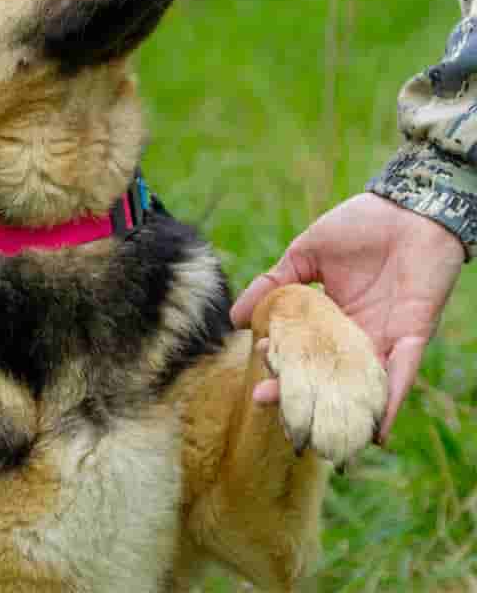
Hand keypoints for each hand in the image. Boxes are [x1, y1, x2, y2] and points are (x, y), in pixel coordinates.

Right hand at [231, 193, 464, 442]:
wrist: (408, 208)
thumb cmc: (358, 226)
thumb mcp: (304, 255)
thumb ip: (272, 284)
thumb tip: (234, 317)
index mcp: (330, 316)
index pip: (303, 351)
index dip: (282, 370)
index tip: (258, 379)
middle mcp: (356, 334)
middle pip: (329, 376)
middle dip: (306, 400)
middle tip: (280, 417)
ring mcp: (384, 338)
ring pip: (361, 384)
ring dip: (342, 412)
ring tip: (321, 439)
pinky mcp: (412, 335)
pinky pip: (401, 375)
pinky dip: (390, 403)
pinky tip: (377, 432)